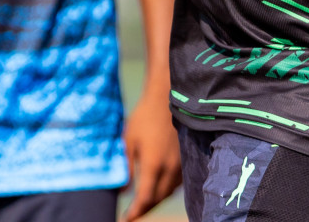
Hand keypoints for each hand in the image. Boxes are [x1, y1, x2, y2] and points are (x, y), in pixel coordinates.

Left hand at [122, 85, 181, 220]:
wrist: (166, 98)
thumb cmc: (144, 118)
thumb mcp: (128, 141)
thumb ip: (126, 168)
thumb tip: (123, 190)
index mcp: (153, 165)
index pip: (145, 198)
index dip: (135, 212)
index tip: (126, 218)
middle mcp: (170, 168)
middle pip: (158, 199)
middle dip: (145, 209)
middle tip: (132, 214)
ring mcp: (180, 164)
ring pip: (169, 192)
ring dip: (156, 201)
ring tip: (143, 204)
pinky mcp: (185, 158)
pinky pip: (177, 183)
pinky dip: (166, 190)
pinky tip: (158, 188)